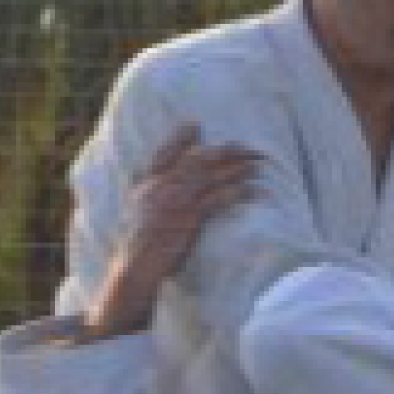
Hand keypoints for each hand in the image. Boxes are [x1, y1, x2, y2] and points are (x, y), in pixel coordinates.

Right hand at [82, 126, 259, 339]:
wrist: (134, 269)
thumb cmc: (139, 247)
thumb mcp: (139, 213)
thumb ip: (154, 193)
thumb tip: (171, 180)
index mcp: (146, 183)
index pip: (163, 152)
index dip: (180, 137)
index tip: (196, 123)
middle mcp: (160, 186)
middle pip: (197, 159)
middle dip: (226, 151)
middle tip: (249, 147)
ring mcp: (174, 201)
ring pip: (211, 175)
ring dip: (239, 167)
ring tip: (259, 164)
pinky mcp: (188, 218)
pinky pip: (218, 199)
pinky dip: (239, 192)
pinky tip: (255, 191)